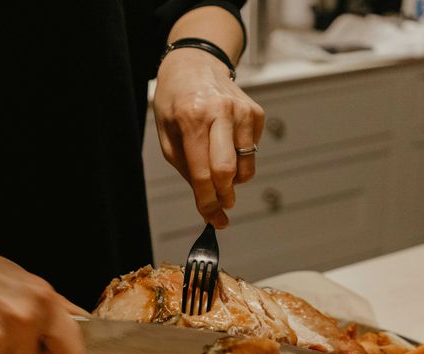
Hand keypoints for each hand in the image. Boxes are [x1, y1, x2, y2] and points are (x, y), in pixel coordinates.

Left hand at [153, 47, 263, 227]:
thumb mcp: (168, 134)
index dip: (207, 203)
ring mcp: (242, 111)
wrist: (196, 63)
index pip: (202, 174)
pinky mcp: (256, 113)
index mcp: (191, 118)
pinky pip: (252, 152)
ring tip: (219, 170)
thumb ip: (186, 168)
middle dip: (224, 197)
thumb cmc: (176, 102)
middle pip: (227, 172)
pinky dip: (241, 158)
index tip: (213, 220)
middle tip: (222, 206)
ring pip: (246, 166)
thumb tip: (208, 202)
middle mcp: (220, 113)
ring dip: (234, 180)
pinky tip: (227, 142)